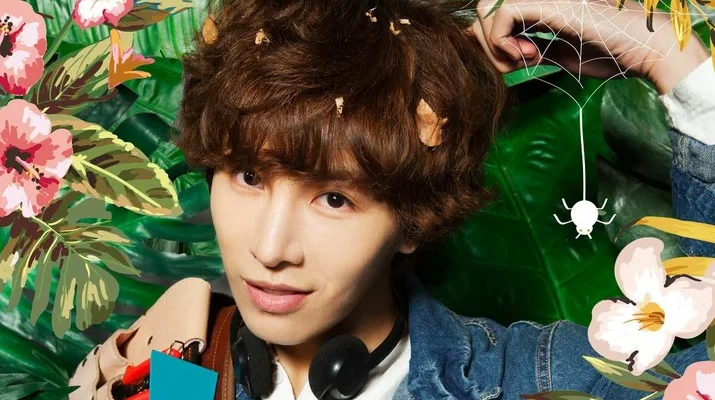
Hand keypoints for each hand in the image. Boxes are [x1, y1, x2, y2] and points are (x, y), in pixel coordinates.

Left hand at [470, 0, 709, 93]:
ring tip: (522, 59)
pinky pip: (504, 13)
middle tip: (513, 63)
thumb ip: (530, 49)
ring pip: (489, 7)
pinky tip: (527, 56)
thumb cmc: (611, 54)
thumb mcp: (559, 55)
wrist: (645, 50)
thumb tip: (502, 52)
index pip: (495, 11)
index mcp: (542, 4)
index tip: (509, 62)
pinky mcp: (550, 2)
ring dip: (494, 43)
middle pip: (486, 8)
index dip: (487, 37)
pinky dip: (503, 40)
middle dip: (487, 43)